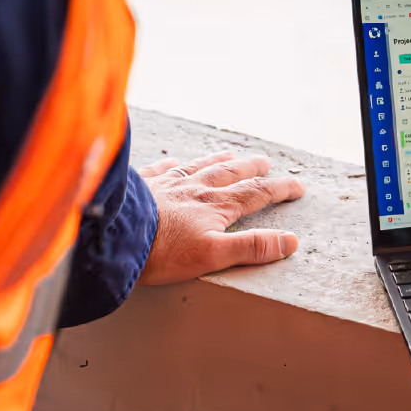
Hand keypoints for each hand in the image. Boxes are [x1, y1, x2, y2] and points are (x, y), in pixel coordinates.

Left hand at [136, 151, 305, 285]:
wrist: (113, 236)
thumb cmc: (162, 251)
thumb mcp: (213, 256)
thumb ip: (252, 248)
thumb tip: (290, 242)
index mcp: (216, 206)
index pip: (257, 194)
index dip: (280, 189)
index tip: (298, 185)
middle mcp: (195, 189)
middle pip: (230, 173)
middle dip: (251, 167)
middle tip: (266, 161)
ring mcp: (167, 184)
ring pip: (199, 167)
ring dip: (218, 160)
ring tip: (230, 154)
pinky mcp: (141, 185)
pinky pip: (161, 170)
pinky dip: (172, 165)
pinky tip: (174, 162)